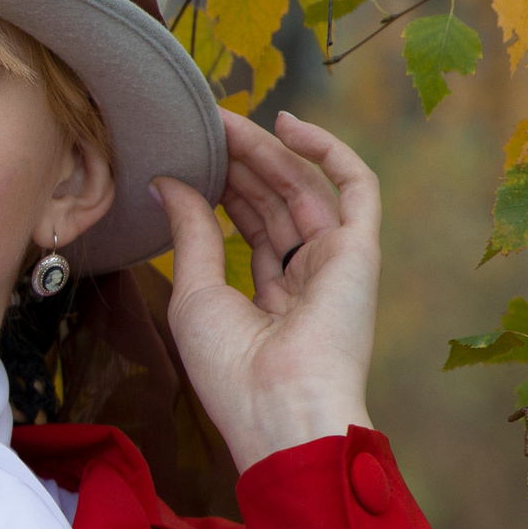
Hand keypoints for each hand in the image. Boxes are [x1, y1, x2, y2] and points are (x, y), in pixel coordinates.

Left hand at [151, 108, 380, 472]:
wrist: (278, 407)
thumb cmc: (231, 368)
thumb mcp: (195, 292)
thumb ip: (191, 232)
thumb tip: (166, 181)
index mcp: (272, 295)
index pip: (250, 224)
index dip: (223, 186)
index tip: (191, 153)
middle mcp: (309, 275)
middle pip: (275, 201)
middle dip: (241, 161)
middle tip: (204, 124)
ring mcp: (337, 261)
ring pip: (304, 187)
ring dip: (266, 151)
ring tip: (224, 120)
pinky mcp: (361, 250)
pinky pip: (357, 186)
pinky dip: (328, 150)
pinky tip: (287, 124)